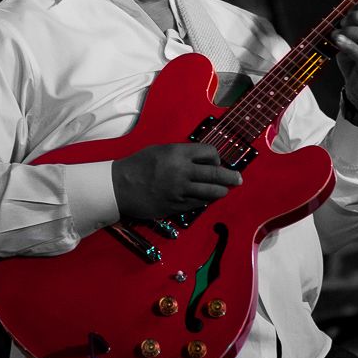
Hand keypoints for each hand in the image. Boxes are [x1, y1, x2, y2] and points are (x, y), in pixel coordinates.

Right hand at [111, 143, 240, 218]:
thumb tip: (201, 159)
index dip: (216, 158)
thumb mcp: (160, 150)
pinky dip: (205, 200)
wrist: (119, 187)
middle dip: (231, 177)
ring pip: (211, 192)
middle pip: (216, 174)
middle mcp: (183, 172)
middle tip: (238, 179)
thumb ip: (181, 153)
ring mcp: (181, 191)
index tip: (216, 162)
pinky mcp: (177, 207)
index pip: (210, 153)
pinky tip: (206, 198)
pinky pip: (198, 204)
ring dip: (221, 191)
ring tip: (224, 190)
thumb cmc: (138, 165)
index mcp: (179, 154)